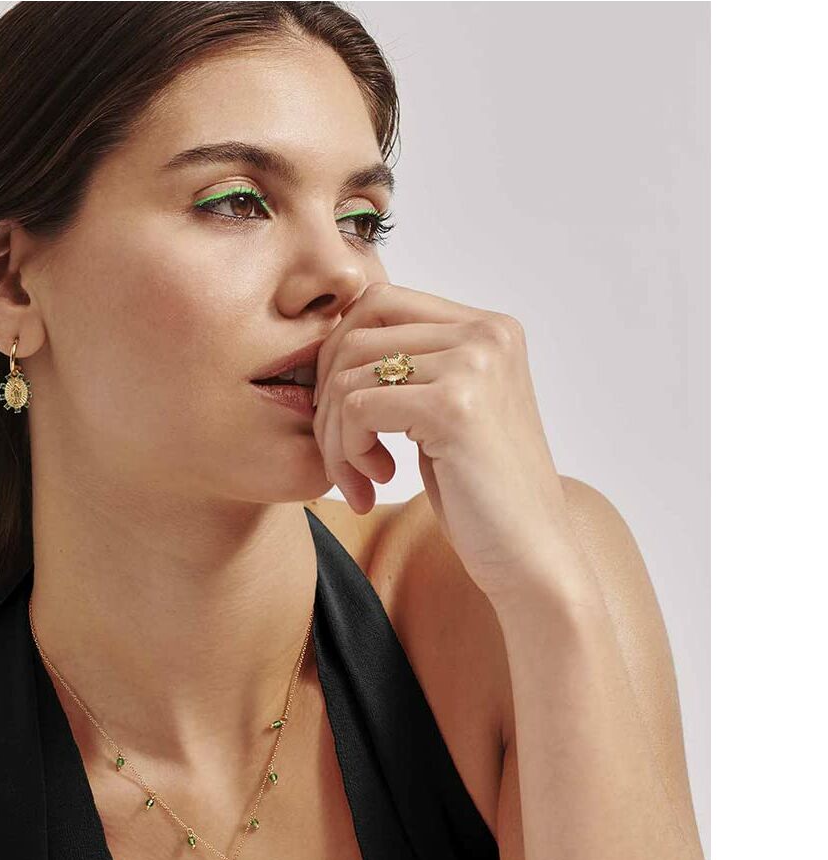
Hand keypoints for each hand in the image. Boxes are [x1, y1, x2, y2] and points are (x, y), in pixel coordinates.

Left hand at [311, 280, 589, 605]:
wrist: (531, 557)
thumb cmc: (481, 495)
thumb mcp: (444, 413)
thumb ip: (409, 367)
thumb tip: (333, 339)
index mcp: (489, 328)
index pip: (378, 303)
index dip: (338, 357)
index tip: (344, 418)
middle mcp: (487, 333)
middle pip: (355, 333)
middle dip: (328, 399)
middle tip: (343, 455)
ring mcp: (473, 365)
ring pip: (347, 376)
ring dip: (335, 437)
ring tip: (361, 479)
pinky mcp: (454, 406)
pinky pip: (356, 410)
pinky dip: (346, 453)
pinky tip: (375, 485)